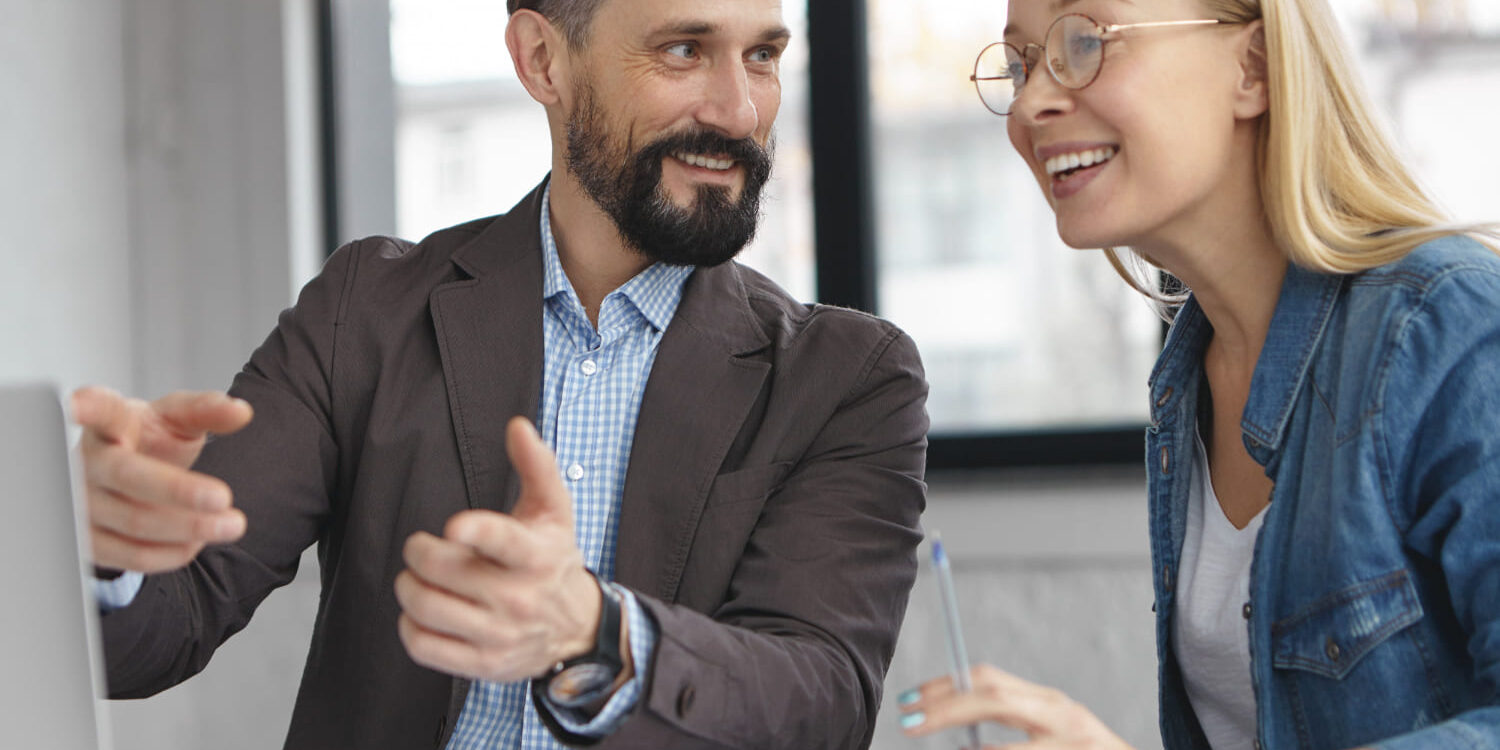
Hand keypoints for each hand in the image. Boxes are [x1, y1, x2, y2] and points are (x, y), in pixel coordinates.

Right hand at [72, 387, 252, 572]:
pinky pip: (133, 556)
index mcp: (111, 423)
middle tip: (224, 498)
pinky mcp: (90, 541)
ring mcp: (83, 503)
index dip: (87, 407)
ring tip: (231, 524)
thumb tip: (240, 411)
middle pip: (127, 476)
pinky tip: (198, 540)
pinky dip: (174, 552)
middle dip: (179, 490)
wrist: (129, 477)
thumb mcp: (179, 419)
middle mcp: (89, 462)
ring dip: (190, 527)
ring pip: (134, 522)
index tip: (79, 405)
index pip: (100, 411)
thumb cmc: (149, 442)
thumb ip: (207, 410)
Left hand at [395, 417, 605, 682]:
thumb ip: (536, 465)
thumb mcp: (554, 511)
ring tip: (416, 577)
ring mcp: (500, 635)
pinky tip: (420, 612)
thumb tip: (517, 425)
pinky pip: (424, 646)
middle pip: (446, 572)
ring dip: (408, 587)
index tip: (455, 527)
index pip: (506, 543)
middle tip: (420, 547)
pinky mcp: (483, 665)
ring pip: (427, 608)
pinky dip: (409, 625)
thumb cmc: (553, 560)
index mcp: (537, 556)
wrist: (577, 628)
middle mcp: (520, 599)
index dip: (478, 533)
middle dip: (419, 552)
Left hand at [898, 665, 1132, 749]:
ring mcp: (1071, 744)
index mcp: (1048, 703)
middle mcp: (1061, 717)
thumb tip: (950, 715)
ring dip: (968, 749)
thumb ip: (1013, 719)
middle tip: (906, 722)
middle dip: (943, 708)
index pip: (987, 680)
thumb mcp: (1051, 732)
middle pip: (993, 698)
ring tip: (927, 736)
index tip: (909, 698)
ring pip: (1006, 745)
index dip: (943, 686)